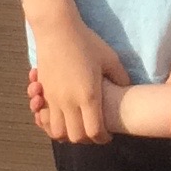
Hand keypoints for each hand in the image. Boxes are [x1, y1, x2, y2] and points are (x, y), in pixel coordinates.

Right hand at [30, 16, 128, 145]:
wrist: (56, 29)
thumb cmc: (86, 42)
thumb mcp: (110, 58)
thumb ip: (120, 77)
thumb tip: (126, 89)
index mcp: (89, 96)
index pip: (95, 132)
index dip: (102, 138)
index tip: (108, 136)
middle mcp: (69, 102)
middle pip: (76, 137)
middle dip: (87, 140)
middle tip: (94, 133)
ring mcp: (53, 98)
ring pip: (57, 132)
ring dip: (68, 134)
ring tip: (76, 127)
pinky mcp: (44, 93)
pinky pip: (45, 118)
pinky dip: (52, 124)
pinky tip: (61, 117)